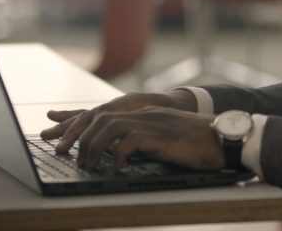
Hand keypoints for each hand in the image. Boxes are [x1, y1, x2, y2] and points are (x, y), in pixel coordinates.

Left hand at [41, 90, 220, 168]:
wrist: (223, 137)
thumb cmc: (197, 143)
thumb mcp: (164, 139)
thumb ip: (143, 140)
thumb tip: (119, 153)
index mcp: (143, 113)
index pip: (102, 113)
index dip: (78, 122)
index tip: (58, 134)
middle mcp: (143, 114)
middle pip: (99, 117)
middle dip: (77, 135)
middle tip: (65, 153)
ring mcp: (151, 122)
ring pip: (108, 127)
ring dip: (92, 146)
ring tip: (87, 163)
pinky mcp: (160, 135)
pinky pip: (129, 141)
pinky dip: (117, 154)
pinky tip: (113, 167)